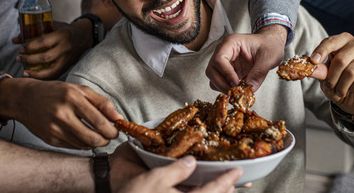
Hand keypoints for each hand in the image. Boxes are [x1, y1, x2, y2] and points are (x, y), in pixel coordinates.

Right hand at [0, 78, 121, 148]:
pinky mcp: (49, 139)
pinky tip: (82, 135)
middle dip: (105, 140)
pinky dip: (82, 144)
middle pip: (93, 138)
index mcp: (72, 98)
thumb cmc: (56, 92)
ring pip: (84, 145)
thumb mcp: (79, 90)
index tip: (116, 131)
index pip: (99, 121)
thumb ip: (102, 102)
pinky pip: (73, 147)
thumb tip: (119, 118)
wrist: (25, 99)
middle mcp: (62, 114)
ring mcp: (54, 129)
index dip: (112, 130)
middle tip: (108, 136)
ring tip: (96, 135)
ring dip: (95, 143)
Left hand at [14, 19, 89, 79]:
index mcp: (62, 35)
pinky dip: (44, 78)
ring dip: (35, 74)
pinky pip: (55, 75)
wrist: (84, 36)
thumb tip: (14, 40)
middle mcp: (65, 48)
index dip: (30, 46)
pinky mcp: (68, 67)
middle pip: (45, 57)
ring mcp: (67, 59)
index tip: (20, 48)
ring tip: (24, 72)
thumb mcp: (52, 25)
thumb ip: (34, 31)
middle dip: (29, 59)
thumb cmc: (64, 29)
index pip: (44, 42)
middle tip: (18, 58)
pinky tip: (34, 78)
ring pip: (51, 70)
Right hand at [112, 146, 241, 192]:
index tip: (238, 171)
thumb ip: (177, 170)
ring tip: (229, 185)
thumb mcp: (155, 179)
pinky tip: (204, 185)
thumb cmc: (132, 192)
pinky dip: (203, 189)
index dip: (227, 181)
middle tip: (240, 180)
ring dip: (217, 191)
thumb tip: (194, 162)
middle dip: (227, 189)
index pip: (212, 191)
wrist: (113, 191)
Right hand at [205, 24, 286, 91]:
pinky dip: (227, 88)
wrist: (271, 45)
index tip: (236, 83)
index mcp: (231, 43)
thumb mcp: (268, 58)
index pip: (219, 59)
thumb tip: (250, 88)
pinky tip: (239, 90)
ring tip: (238, 92)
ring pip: (214, 77)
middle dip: (221, 83)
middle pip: (212, 70)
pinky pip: (221, 82)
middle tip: (235, 92)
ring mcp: (225, 62)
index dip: (226, 73)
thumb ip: (259, 73)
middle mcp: (224, 51)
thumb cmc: (269, 45)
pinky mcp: (228, 71)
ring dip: (223, 87)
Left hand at [309, 33, 353, 115]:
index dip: (321, 51)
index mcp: (343, 40)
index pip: (330, 42)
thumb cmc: (340, 80)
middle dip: (331, 77)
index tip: (313, 61)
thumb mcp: (326, 75)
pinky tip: (353, 89)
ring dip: (341, 86)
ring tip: (339, 91)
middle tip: (329, 87)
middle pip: (340, 60)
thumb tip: (310, 69)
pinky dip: (353, 88)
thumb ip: (320, 71)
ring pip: (351, 71)